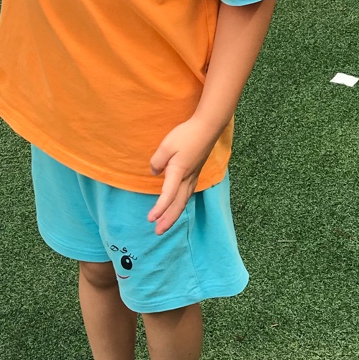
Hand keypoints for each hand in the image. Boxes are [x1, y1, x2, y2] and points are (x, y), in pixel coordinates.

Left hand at [147, 116, 221, 235]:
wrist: (208, 127)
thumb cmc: (187, 134)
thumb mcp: (166, 145)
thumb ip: (157, 161)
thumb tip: (155, 172)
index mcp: (178, 172)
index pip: (168, 195)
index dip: (159, 209)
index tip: (150, 219)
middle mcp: (187, 178)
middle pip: (178, 204)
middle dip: (168, 220)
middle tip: (158, 232)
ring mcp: (193, 177)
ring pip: (183, 201)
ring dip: (173, 214)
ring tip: (164, 224)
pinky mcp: (195, 173)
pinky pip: (187, 194)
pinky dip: (180, 204)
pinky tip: (176, 206)